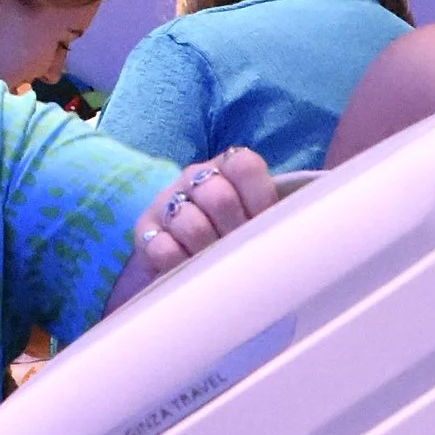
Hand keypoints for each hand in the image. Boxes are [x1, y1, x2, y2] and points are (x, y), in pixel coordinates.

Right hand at [129, 150, 276, 278]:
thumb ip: (271, 216)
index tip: (265, 222)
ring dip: (209, 250)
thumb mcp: (255, 219)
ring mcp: (166, 202)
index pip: (244, 165)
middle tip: (242, 251)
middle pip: (219, 198)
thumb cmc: (233, 236)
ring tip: (218, 264)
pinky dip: (181, 263)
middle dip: (236, 231)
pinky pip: (164, 249)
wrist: (184, 256)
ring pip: (191, 224)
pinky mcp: (145, 231)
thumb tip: (289, 239)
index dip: (260, 197)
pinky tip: (191, 269)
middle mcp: (193, 178)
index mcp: (226, 168)